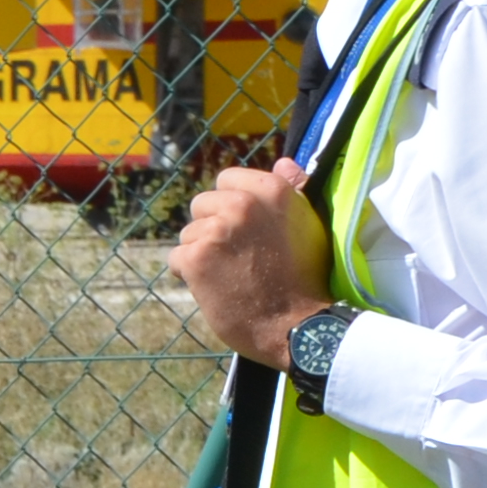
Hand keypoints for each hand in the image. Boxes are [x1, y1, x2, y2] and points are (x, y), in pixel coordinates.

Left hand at [168, 159, 326, 361]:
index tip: (245, 229)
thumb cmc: (305, 277)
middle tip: (240, 257)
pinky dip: (190, 274)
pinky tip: (216, 288)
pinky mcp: (196, 257)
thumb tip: (283, 161)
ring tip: (232, 275)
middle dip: (212, 228)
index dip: (230, 205)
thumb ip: (293, 190)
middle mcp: (242, 204)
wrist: (297, 326)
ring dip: (202, 253)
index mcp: (272, 190)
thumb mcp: (309, 225)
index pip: (227, 179)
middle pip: (202, 205)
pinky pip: (177, 258)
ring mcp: (216, 230)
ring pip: (188, 233)